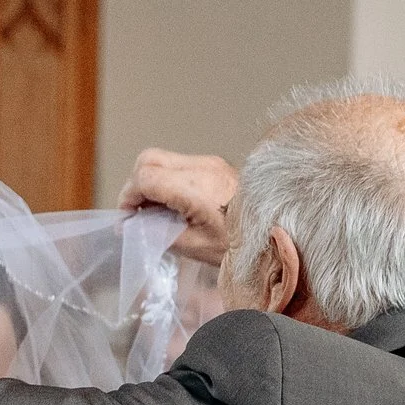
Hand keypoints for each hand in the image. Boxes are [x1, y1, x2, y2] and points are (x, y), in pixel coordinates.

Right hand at [119, 149, 238, 266]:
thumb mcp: (194, 246)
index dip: (128, 196)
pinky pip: (177, 164)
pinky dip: (165, 179)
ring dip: (149, 181)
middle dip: (134, 184)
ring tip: (154, 210)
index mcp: (196, 189)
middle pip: (147, 159)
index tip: (128, 217)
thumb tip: (131, 227)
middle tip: (136, 212)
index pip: (144, 177)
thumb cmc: (240, 244)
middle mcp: (201, 167)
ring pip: (160, 158)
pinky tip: (172, 204)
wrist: (276, 231)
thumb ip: (157, 233)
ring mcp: (208, 162)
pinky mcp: (213, 164)